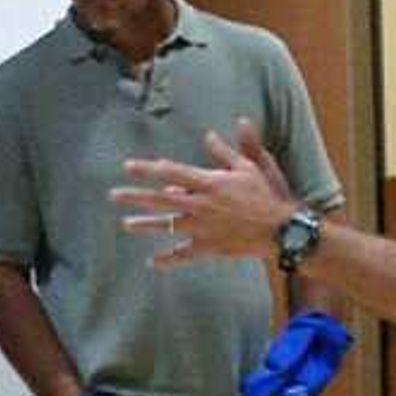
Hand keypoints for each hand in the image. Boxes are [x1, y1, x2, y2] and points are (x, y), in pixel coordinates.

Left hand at [118, 118, 295, 265]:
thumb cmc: (268, 193)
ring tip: (126, 224)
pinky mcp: (209, 247)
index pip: (172, 173)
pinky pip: (184, 255)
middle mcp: (201, 205)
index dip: (148, 169)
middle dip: (135, 197)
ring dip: (145, 225)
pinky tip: (152, 262)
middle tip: (113, 195)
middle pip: (161, 200)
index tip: (128, 167)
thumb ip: (228, 150)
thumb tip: (210, 133)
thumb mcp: (251, 166)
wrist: (282, 229)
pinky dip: (168, 260)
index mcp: (209, 183)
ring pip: (168, 226)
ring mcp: (202, 228)